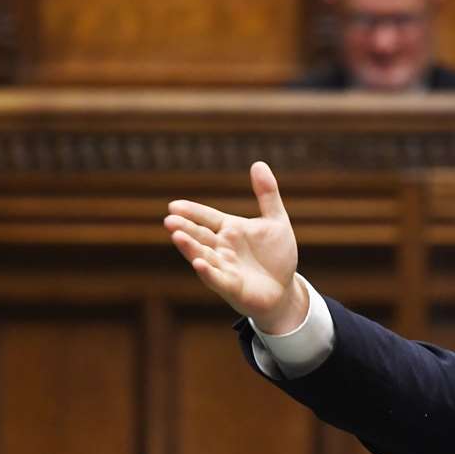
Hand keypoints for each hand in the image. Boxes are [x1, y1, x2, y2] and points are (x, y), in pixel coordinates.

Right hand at [164, 161, 306, 332]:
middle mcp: (222, 248)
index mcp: (229, 230)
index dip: (192, 212)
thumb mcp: (276, 222)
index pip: (206, 218)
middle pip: (200, 236)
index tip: (174, 205)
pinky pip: (218, 279)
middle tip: (169, 220)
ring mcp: (224, 268)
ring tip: (177, 236)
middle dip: (185, 228)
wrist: (284, 290)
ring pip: (203, 256)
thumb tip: (258, 163)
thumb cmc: (276, 256)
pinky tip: (200, 264)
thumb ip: (267, 195)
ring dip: (190, 248)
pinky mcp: (232, 287)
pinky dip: (209, 272)